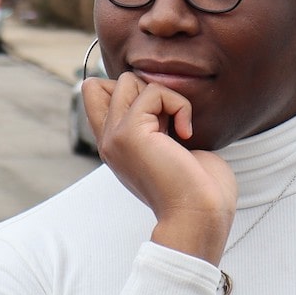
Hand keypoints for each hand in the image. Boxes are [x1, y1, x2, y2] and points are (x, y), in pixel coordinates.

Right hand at [82, 73, 236, 264]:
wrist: (199, 215)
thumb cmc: (198, 188)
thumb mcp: (170, 148)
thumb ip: (156, 123)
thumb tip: (158, 93)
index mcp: (116, 146)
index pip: (96, 95)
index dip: (129, 92)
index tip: (161, 119)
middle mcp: (108, 141)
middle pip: (108, 82)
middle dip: (146, 91)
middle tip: (169, 124)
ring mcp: (114, 137)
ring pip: (128, 80)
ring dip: (163, 96)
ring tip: (176, 128)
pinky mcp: (129, 132)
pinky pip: (154, 90)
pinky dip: (179, 105)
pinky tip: (186, 134)